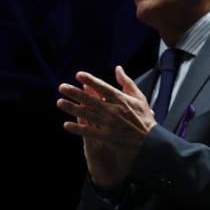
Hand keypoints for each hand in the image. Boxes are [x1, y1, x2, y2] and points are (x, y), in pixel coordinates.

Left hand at [57, 66, 155, 187]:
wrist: (150, 141)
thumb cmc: (144, 118)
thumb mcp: (139, 98)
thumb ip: (127, 82)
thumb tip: (117, 68)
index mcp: (121, 100)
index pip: (103, 88)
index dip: (90, 81)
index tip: (78, 75)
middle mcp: (113, 110)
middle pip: (90, 100)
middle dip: (74, 93)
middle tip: (61, 87)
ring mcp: (109, 124)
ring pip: (86, 114)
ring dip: (72, 108)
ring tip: (59, 102)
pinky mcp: (106, 136)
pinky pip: (89, 132)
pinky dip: (77, 128)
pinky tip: (66, 125)